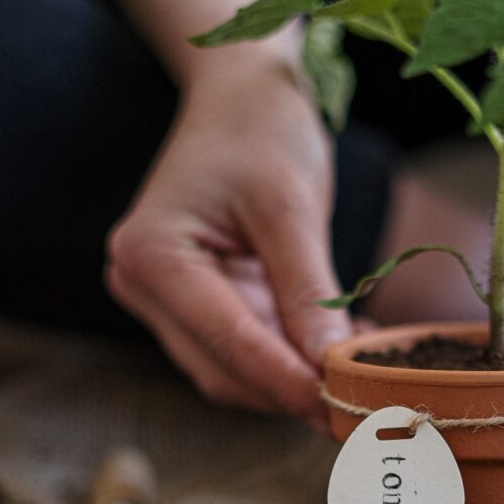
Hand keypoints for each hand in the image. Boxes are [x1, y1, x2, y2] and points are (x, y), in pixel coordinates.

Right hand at [105, 59, 350, 426]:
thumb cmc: (261, 129)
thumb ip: (307, 288)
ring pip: (232, 365)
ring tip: (358, 367)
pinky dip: (290, 353)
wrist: (242, 95)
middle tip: (360, 401)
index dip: (287, 380)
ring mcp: (167, 295)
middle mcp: (143, 283)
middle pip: (222, 365)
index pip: (225, 340)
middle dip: (290, 387)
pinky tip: (338, 343)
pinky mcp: (198, 297)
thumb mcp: (290, 205)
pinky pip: (244, 343)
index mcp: (151, 254)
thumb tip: (330, 366)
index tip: (340, 408)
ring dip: (293, 375)